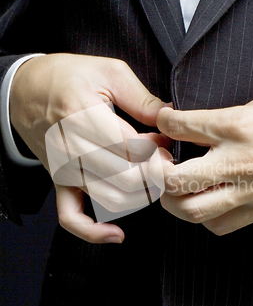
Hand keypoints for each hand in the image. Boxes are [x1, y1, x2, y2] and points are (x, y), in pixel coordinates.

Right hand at [10, 53, 167, 242]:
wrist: (26, 89)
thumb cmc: (68, 77)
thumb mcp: (109, 72)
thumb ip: (142, 99)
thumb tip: (172, 118)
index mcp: (83, 116)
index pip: (132, 150)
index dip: (157, 150)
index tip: (164, 140)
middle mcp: (71, 149)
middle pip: (126, 179)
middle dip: (154, 173)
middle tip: (162, 159)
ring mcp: (64, 170)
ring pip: (110, 200)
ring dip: (139, 196)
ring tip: (148, 177)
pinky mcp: (60, 183)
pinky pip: (72, 218)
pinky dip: (94, 232)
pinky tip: (116, 233)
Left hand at [149, 91, 252, 234]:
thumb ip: (223, 118)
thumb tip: (194, 126)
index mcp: (238, 126)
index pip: (182, 127)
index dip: (163, 124)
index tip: (164, 124)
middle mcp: (239, 161)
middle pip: (177, 180)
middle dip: (157, 174)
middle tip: (158, 165)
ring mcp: (250, 190)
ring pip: (194, 211)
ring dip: (175, 201)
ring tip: (176, 187)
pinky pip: (220, 225)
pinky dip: (203, 217)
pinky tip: (204, 201)